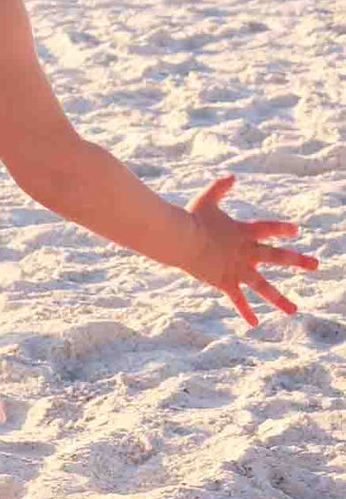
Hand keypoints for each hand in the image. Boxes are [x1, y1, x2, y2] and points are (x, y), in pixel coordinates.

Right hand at [185, 173, 318, 325]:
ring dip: (279, 298)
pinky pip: (238, 299)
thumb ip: (219, 188)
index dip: (282, 229)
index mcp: (243, 232)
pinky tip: (255, 323)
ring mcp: (237, 269)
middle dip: (298, 261)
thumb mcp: (206, 199)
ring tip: (294, 310)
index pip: (268, 229)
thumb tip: (232, 176)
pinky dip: (245, 311)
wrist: (182, 239)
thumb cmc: (191, 218)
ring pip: (263, 286)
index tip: (295, 230)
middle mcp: (245, 251)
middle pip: (277, 257)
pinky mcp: (225, 281)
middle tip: (315, 265)